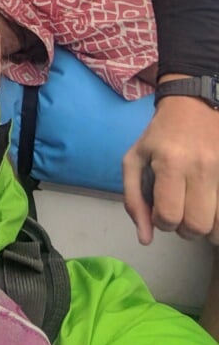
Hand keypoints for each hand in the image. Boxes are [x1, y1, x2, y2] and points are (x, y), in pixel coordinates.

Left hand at [123, 93, 218, 245]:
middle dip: (184, 228)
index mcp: (170, 163)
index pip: (169, 216)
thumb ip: (134, 200)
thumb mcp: (135, 159)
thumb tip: (145, 240)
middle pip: (197, 226)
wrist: (193, 105)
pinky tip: (210, 208)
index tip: (161, 209)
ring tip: (197, 212)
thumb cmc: (160, 135)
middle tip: (180, 212)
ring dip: (206, 229)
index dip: (161, 221)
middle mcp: (201, 168)